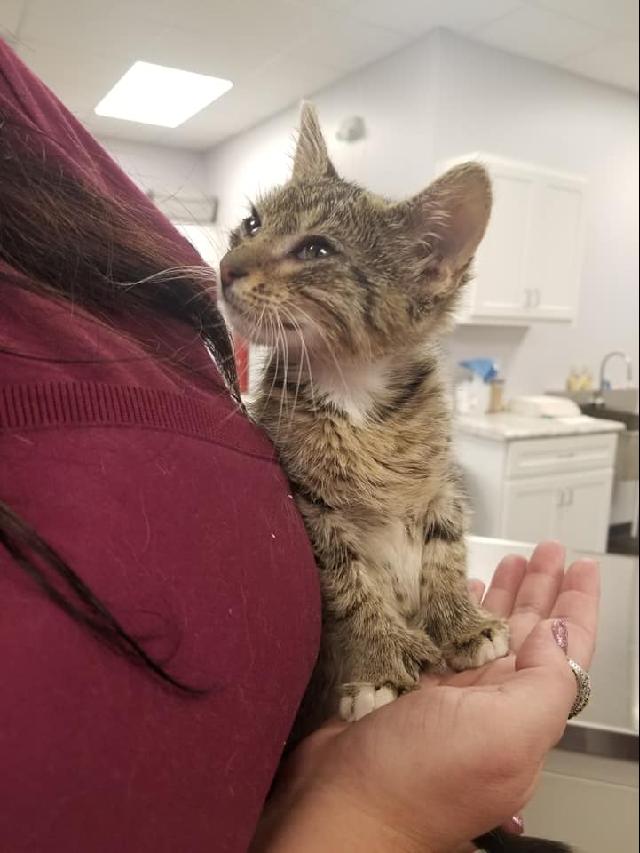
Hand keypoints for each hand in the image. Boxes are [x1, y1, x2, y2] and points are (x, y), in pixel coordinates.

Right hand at [253, 542, 598, 852]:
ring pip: (486, 631)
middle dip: (542, 589)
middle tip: (548, 552)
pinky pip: (443, 636)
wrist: (344, 805)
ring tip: (512, 562)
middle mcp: (490, 705)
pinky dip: (454, 610)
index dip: (576, 606)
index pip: (565, 650)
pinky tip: (458, 593)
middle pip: (529, 633)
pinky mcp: (411, 686)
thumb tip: (555, 636)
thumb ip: (544, 684)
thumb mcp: (505, 735)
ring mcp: (450, 695)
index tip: (582, 567)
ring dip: (503, 594)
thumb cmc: (419, 783)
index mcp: (522, 716)